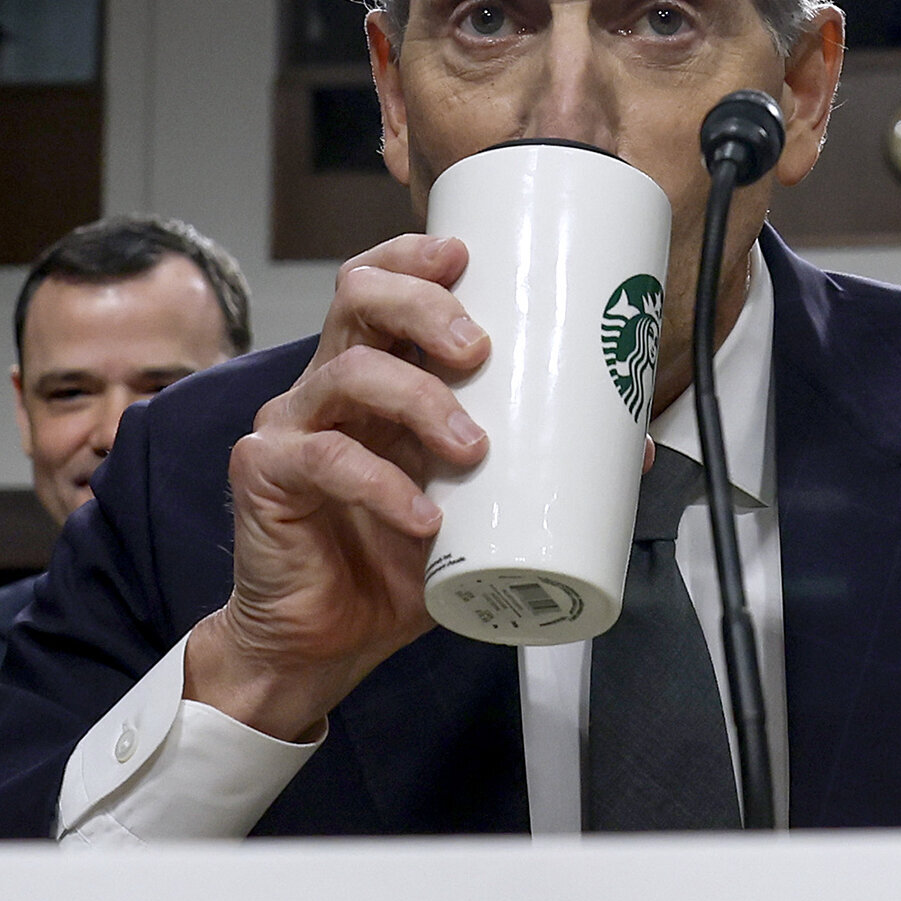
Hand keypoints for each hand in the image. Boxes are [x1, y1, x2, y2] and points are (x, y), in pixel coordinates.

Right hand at [184, 235, 490, 740]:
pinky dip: (383, 486)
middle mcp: (327, 387)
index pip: (379, 284)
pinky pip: (327, 460)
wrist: (326, 644)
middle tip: (479, 348)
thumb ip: (535, 471)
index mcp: (374, 376)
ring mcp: (292, 426)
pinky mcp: (268, 475)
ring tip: (471, 447)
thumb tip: (633, 448)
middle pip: (359, 300)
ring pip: (348, 372)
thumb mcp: (477, 508)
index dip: (414, 256)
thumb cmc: (395, 564)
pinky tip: (425, 516)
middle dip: (424, 307)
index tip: (467, 256)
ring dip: (420, 399)